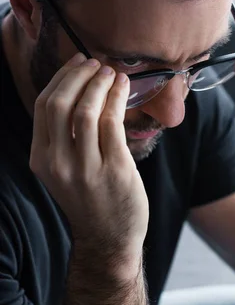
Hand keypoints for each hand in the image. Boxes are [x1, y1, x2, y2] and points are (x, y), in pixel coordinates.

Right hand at [30, 53, 148, 273]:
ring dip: (100, 84)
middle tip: (96, 64)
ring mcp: (87, 168)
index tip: (78, 65)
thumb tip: (78, 91)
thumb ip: (63, 139)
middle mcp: (59, 163)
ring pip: (87, 110)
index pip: (44, 107)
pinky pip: (113, 124)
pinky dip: (118, 99)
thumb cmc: (90, 201)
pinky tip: (124, 89)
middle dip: (79, 76)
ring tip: (112, 74)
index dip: (61, 79)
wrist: (109, 240)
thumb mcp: (63, 172)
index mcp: (41, 160)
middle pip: (60, 103)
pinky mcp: (115, 170)